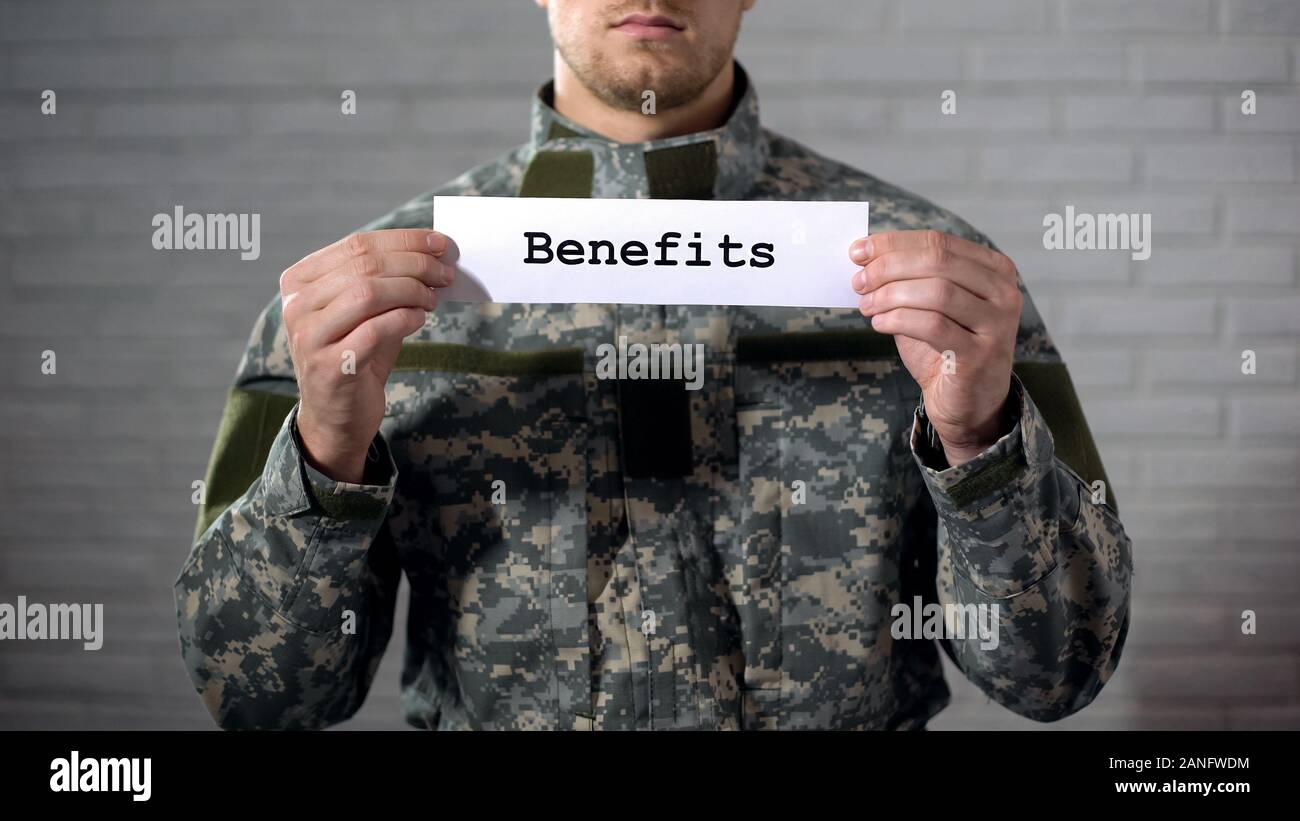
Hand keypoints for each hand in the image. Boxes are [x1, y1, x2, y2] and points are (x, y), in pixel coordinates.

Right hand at [280, 229, 452, 481]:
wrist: (336, 417)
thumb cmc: (356, 355)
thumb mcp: (366, 311)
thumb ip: (387, 280)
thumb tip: (434, 252)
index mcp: (300, 281)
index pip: (357, 244)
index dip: (405, 241)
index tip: (441, 244)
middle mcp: (297, 305)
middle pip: (365, 266)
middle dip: (415, 264)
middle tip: (445, 273)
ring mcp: (309, 336)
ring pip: (367, 292)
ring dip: (411, 290)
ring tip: (432, 298)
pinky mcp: (330, 366)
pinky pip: (375, 329)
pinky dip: (405, 319)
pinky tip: (420, 319)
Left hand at [849, 229, 1021, 466]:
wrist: (968, 403)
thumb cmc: (946, 348)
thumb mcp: (929, 306)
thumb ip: (908, 278)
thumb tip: (864, 255)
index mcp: (994, 270)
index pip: (939, 242)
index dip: (894, 243)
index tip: (858, 251)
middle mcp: (1003, 292)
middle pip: (937, 262)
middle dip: (889, 267)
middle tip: (858, 281)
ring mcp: (997, 324)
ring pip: (936, 291)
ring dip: (890, 295)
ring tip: (866, 305)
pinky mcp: (980, 354)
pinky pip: (932, 325)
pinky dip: (898, 319)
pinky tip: (879, 323)